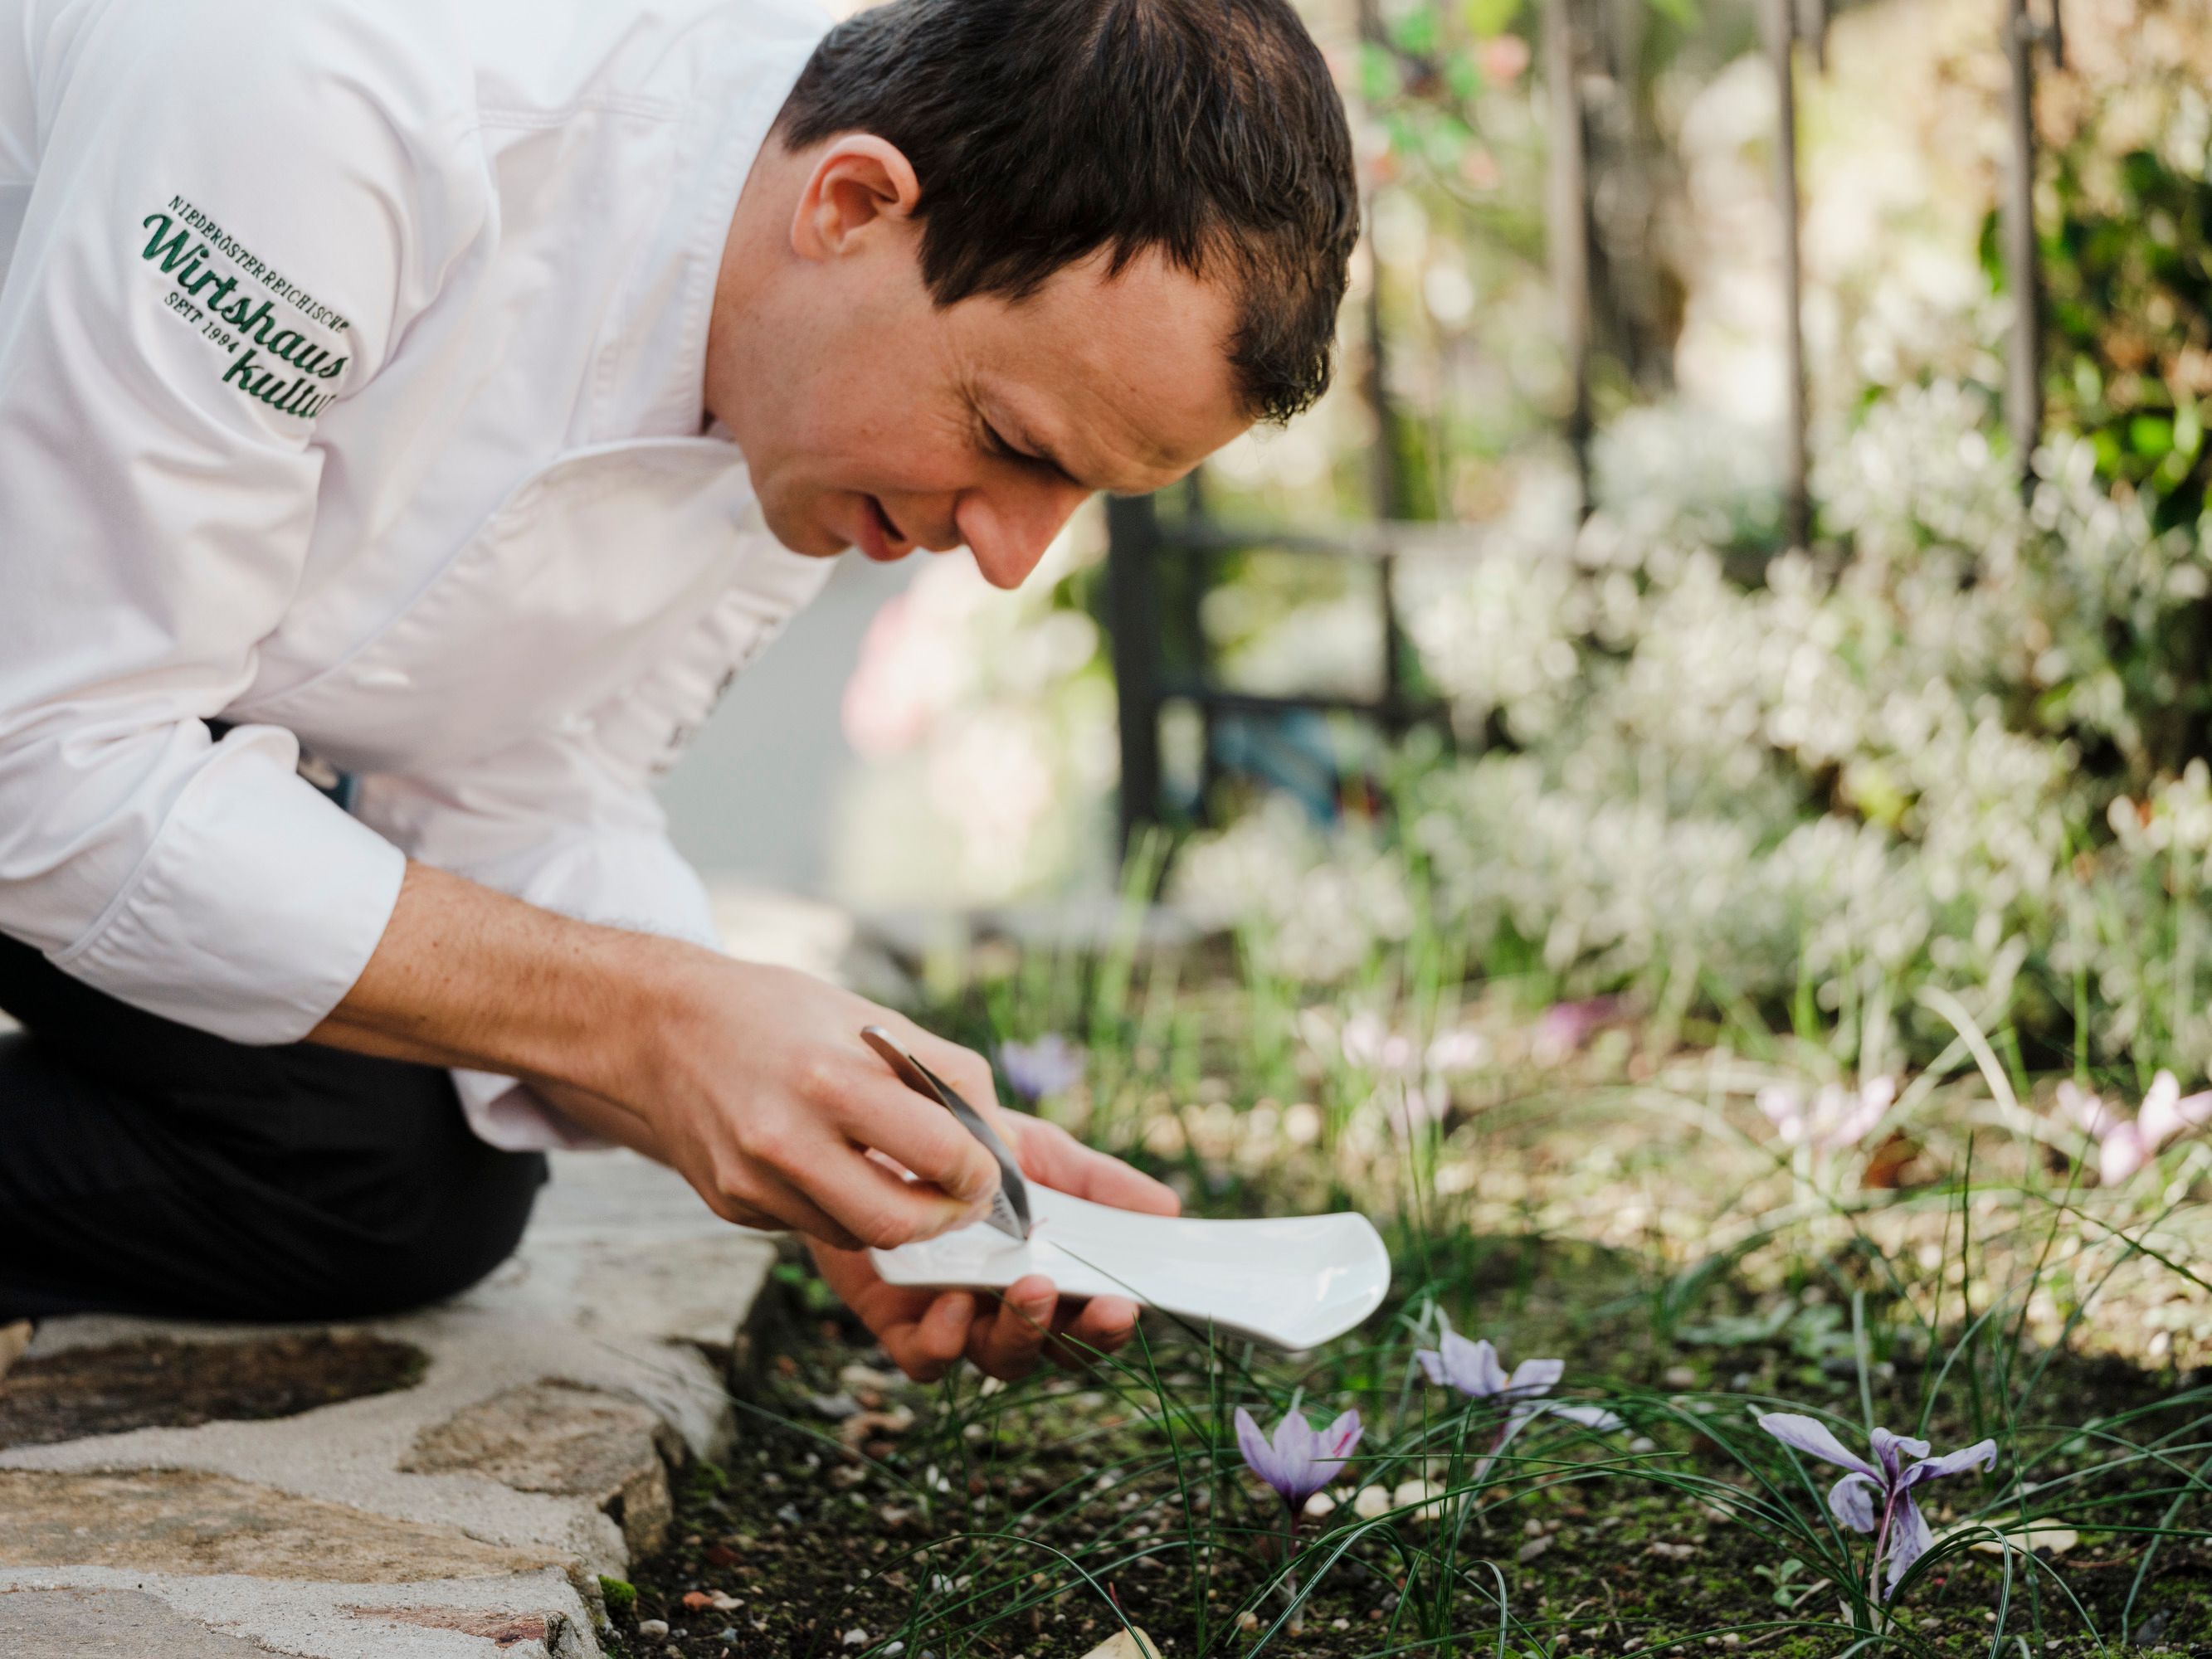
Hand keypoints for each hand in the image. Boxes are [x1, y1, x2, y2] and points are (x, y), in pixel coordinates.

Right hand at [580, 957, 1025, 1252]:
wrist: (660, 1027)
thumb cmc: (777, 1014)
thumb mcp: (871, 1020)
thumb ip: (948, 1076)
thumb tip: (1004, 1143)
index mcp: (829, 1079)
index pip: (939, 1154)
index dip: (980, 1172)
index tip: (987, 1169)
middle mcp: (784, 1139)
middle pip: (897, 1223)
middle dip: (945, 1219)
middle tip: (960, 1199)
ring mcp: (752, 1182)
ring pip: (855, 1236)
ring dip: (893, 1218)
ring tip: (902, 1177)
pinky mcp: (732, 1206)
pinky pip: (810, 1227)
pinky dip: (839, 1208)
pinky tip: (833, 1167)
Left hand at [810, 1114, 1181, 1381]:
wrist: (877, 1140)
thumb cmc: (965, 1151)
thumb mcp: (1037, 1154)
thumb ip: (1097, 1182)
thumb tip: (1167, 1207)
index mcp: (1052, 1277)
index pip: (1092, 1321)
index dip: (1112, 1325)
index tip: (1128, 1303)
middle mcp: (1008, 1310)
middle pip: (1055, 1351)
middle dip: (1079, 1334)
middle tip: (1089, 1302)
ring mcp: (957, 1321)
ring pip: (999, 1359)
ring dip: (1021, 1332)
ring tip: (1026, 1288)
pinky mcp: (901, 1323)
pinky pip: (927, 1358)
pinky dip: (943, 1342)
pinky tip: (952, 1300)